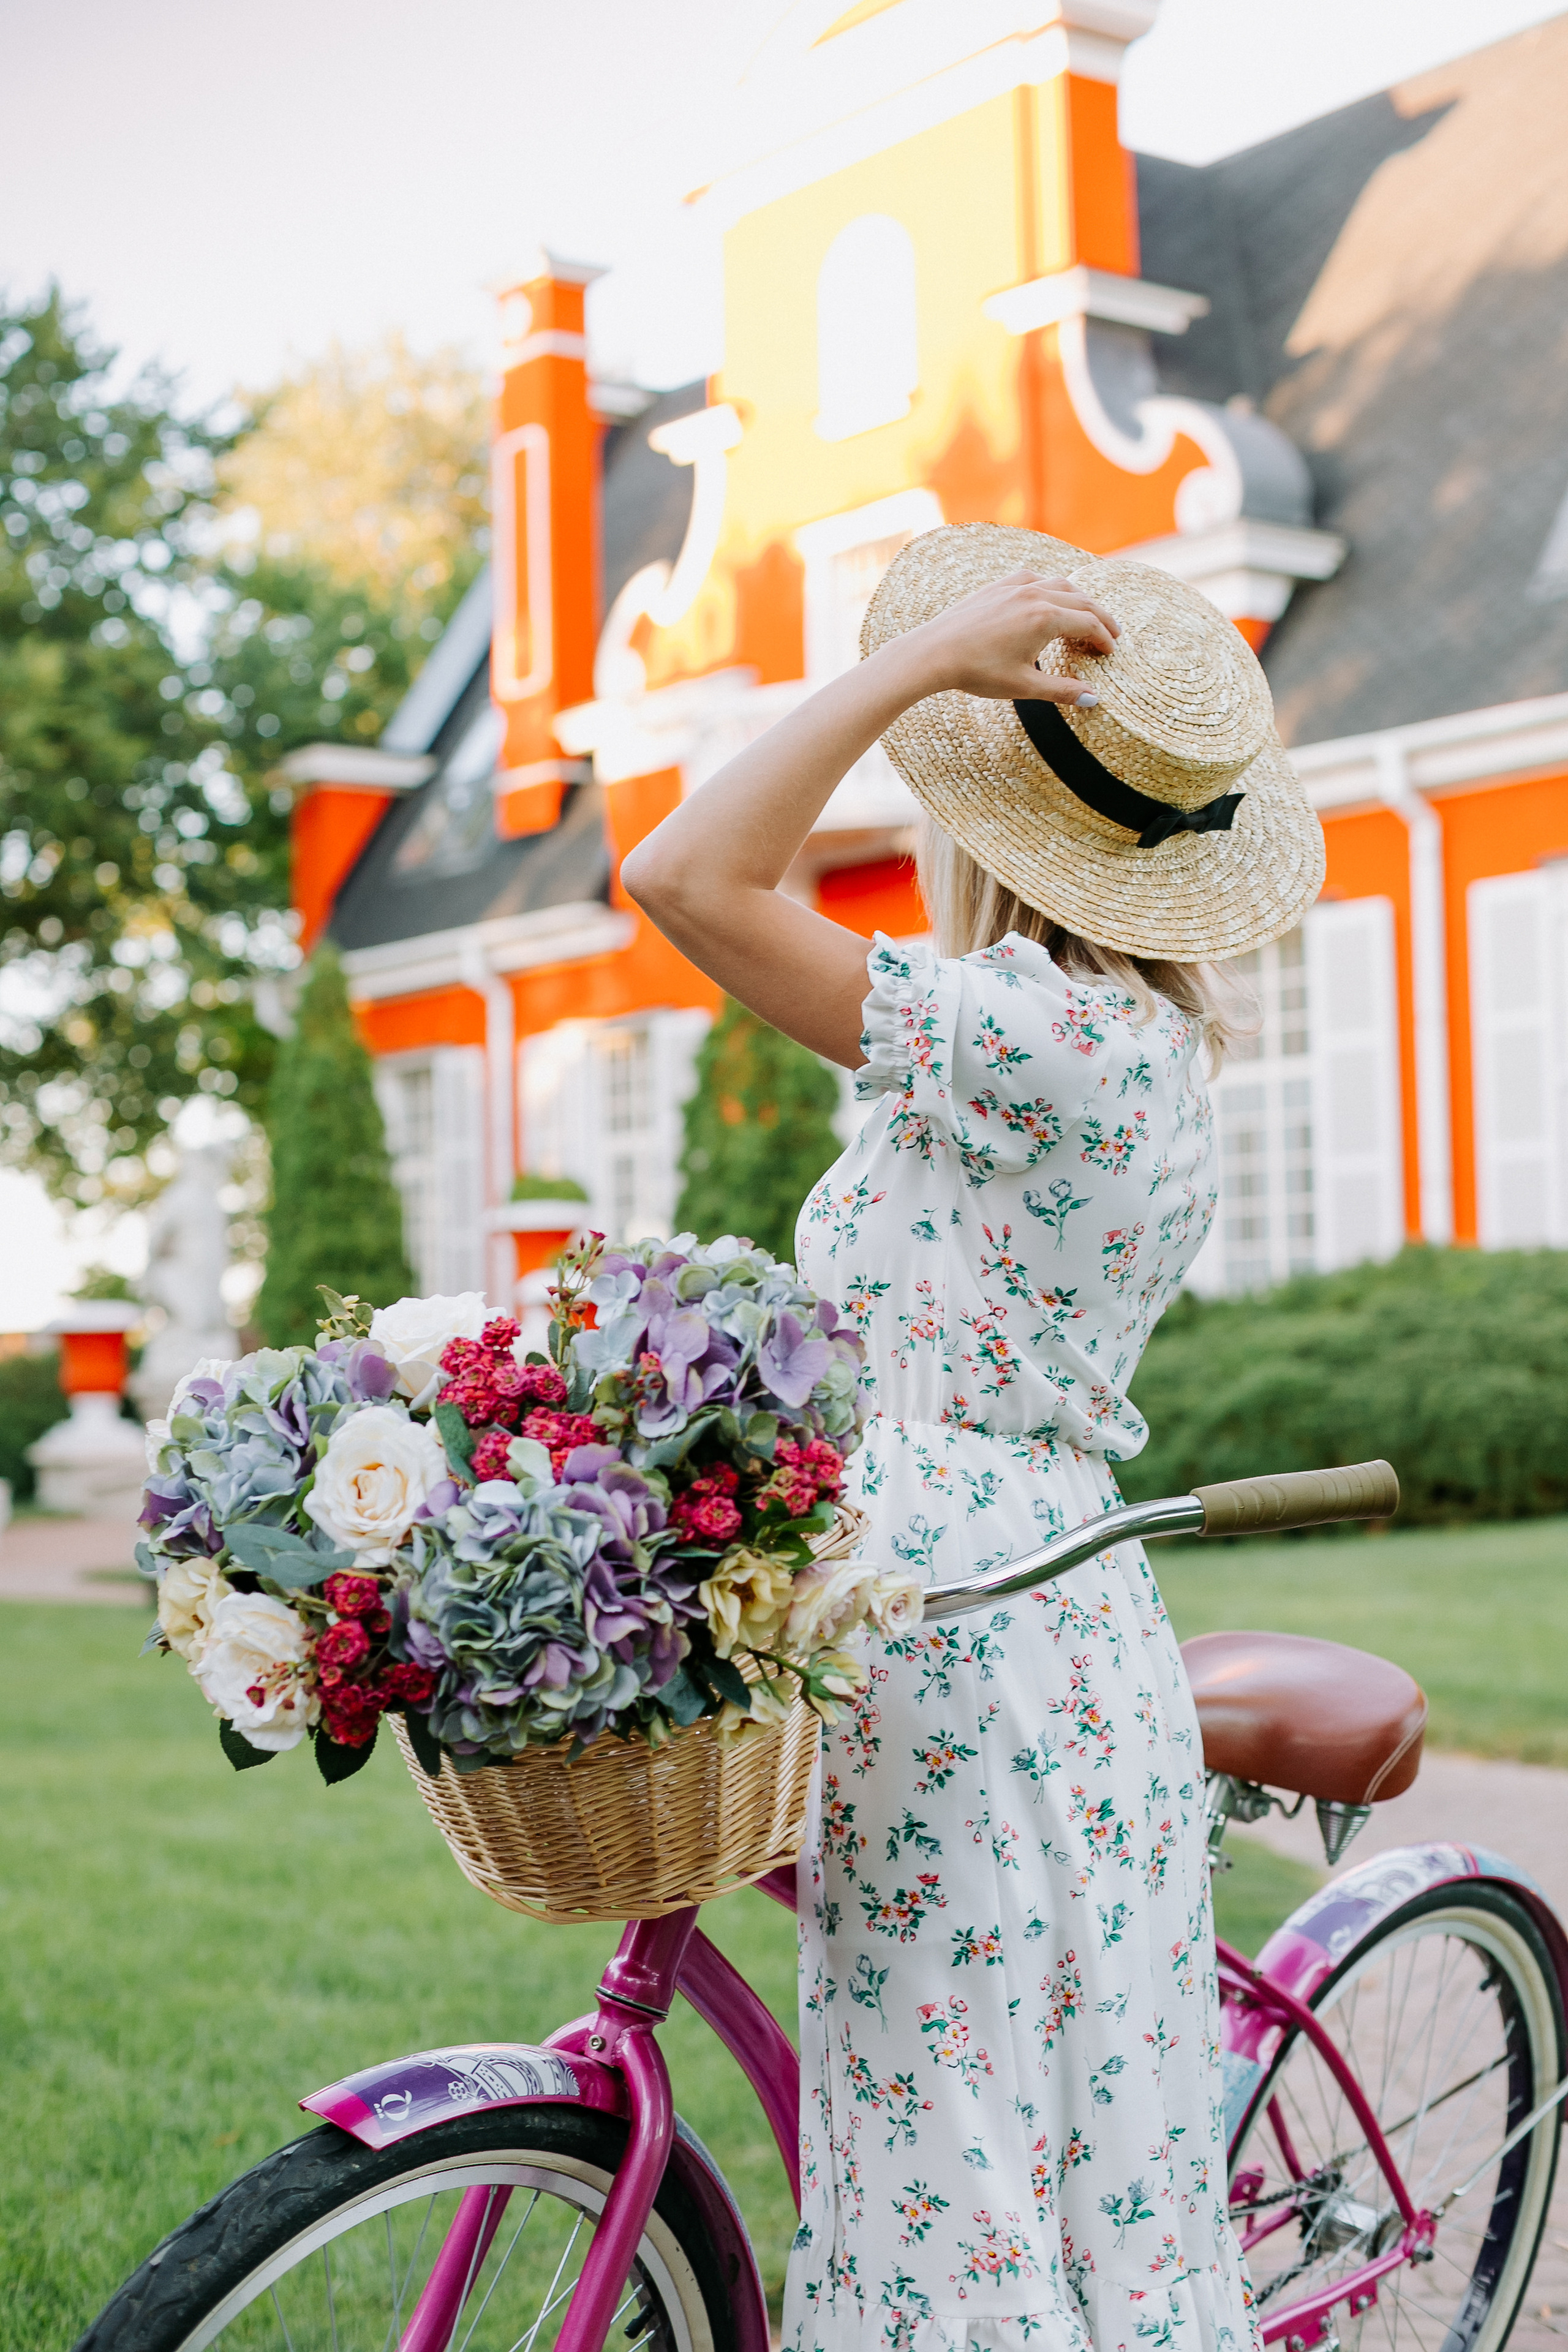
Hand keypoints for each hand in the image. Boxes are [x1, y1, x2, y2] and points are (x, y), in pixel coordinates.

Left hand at [882, 568, 1119, 705]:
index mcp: (1046, 618)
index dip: (1104, 639)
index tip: (1110, 653)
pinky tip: (1050, 599)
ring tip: (1086, 616)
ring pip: (1060, 584)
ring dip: (1078, 600)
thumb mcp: (1024, 686)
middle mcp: (1035, 594)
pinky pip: (1035, 579)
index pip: (1089, 624)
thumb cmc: (977, 672)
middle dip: (1100, 617)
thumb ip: (1062, 691)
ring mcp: (1015, 586)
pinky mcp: (998, 586)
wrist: (934, 652)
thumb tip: (1093, 699)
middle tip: (1113, 634)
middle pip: (1081, 600)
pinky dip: (1051, 587)